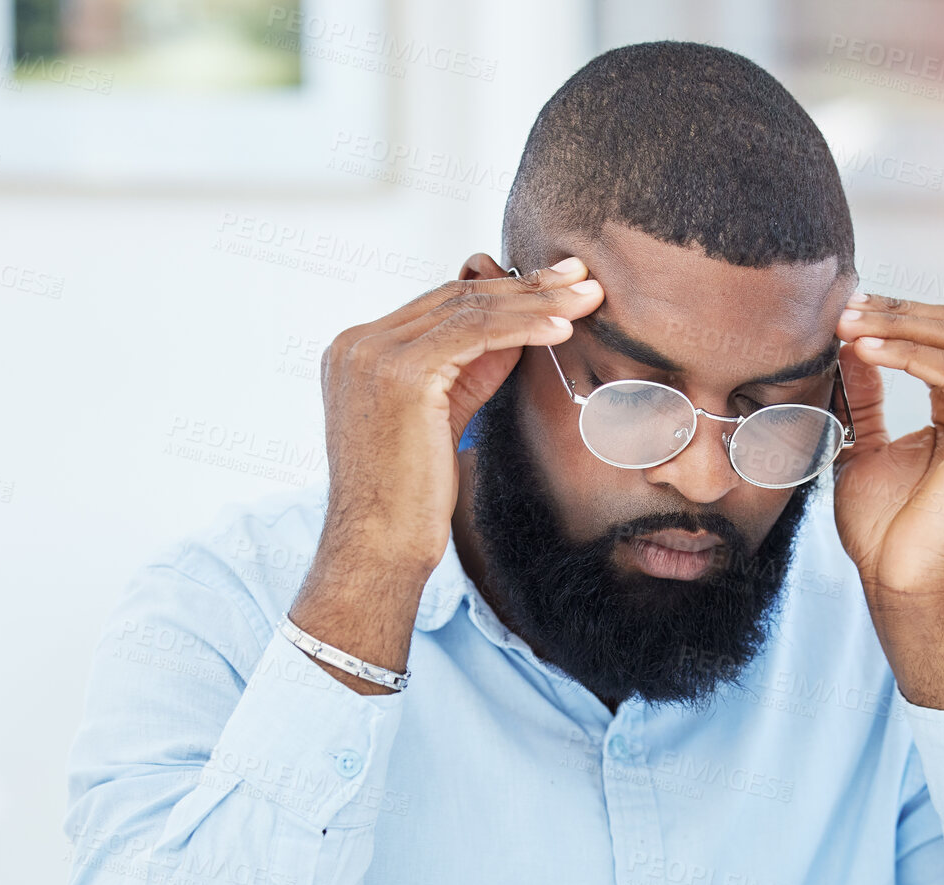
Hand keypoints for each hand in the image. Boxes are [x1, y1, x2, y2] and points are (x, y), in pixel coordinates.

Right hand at [315, 257, 604, 575]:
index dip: (504, 292)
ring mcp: (373, 353)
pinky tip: (562, 327)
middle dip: (527, 285)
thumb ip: (472, 368)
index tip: (555, 286)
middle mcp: (356, 342)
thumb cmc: (412, 498)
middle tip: (581, 277)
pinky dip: (524, 325)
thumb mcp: (446, 415)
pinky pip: (475, 333)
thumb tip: (522, 329)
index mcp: (357, 349)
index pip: (442, 305)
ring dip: (536, 300)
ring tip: (586, 296)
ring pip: (470, 309)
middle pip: (456, 297)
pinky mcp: (400, 373)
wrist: (379, 548)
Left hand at [830, 293, 943, 607]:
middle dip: (894, 312)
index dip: (892, 318)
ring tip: (847, 326)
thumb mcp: (863, 448)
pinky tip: (867, 351)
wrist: (904, 587)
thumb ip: (864, 398)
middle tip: (842, 309)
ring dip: (897, 325)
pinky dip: (910, 355)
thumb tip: (849, 345)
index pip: (941, 338)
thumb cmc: (884, 534)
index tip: (841, 312)